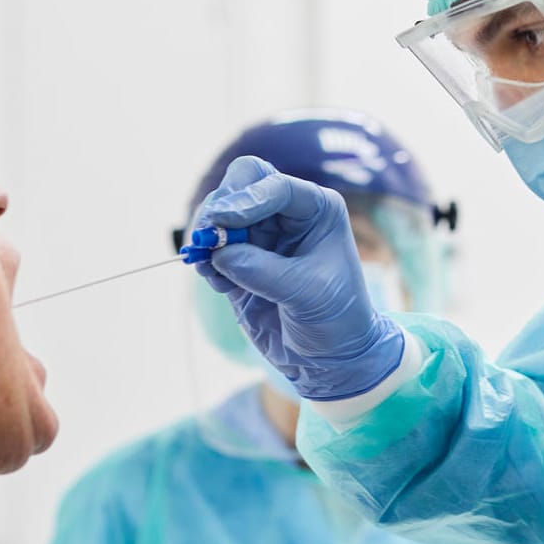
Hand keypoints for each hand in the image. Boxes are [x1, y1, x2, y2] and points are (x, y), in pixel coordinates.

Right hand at [191, 156, 403, 399]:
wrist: (331, 358)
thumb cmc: (336, 319)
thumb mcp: (307, 293)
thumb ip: (262, 270)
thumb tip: (219, 254)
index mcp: (317, 209)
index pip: (274, 186)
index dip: (245, 198)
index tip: (223, 220)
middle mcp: (287, 215)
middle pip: (242, 184)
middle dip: (220, 206)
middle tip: (207, 235)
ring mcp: (261, 237)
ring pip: (220, 215)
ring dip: (209, 237)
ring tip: (210, 267)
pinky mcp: (239, 263)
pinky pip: (212, 250)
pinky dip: (207, 262)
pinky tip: (219, 284)